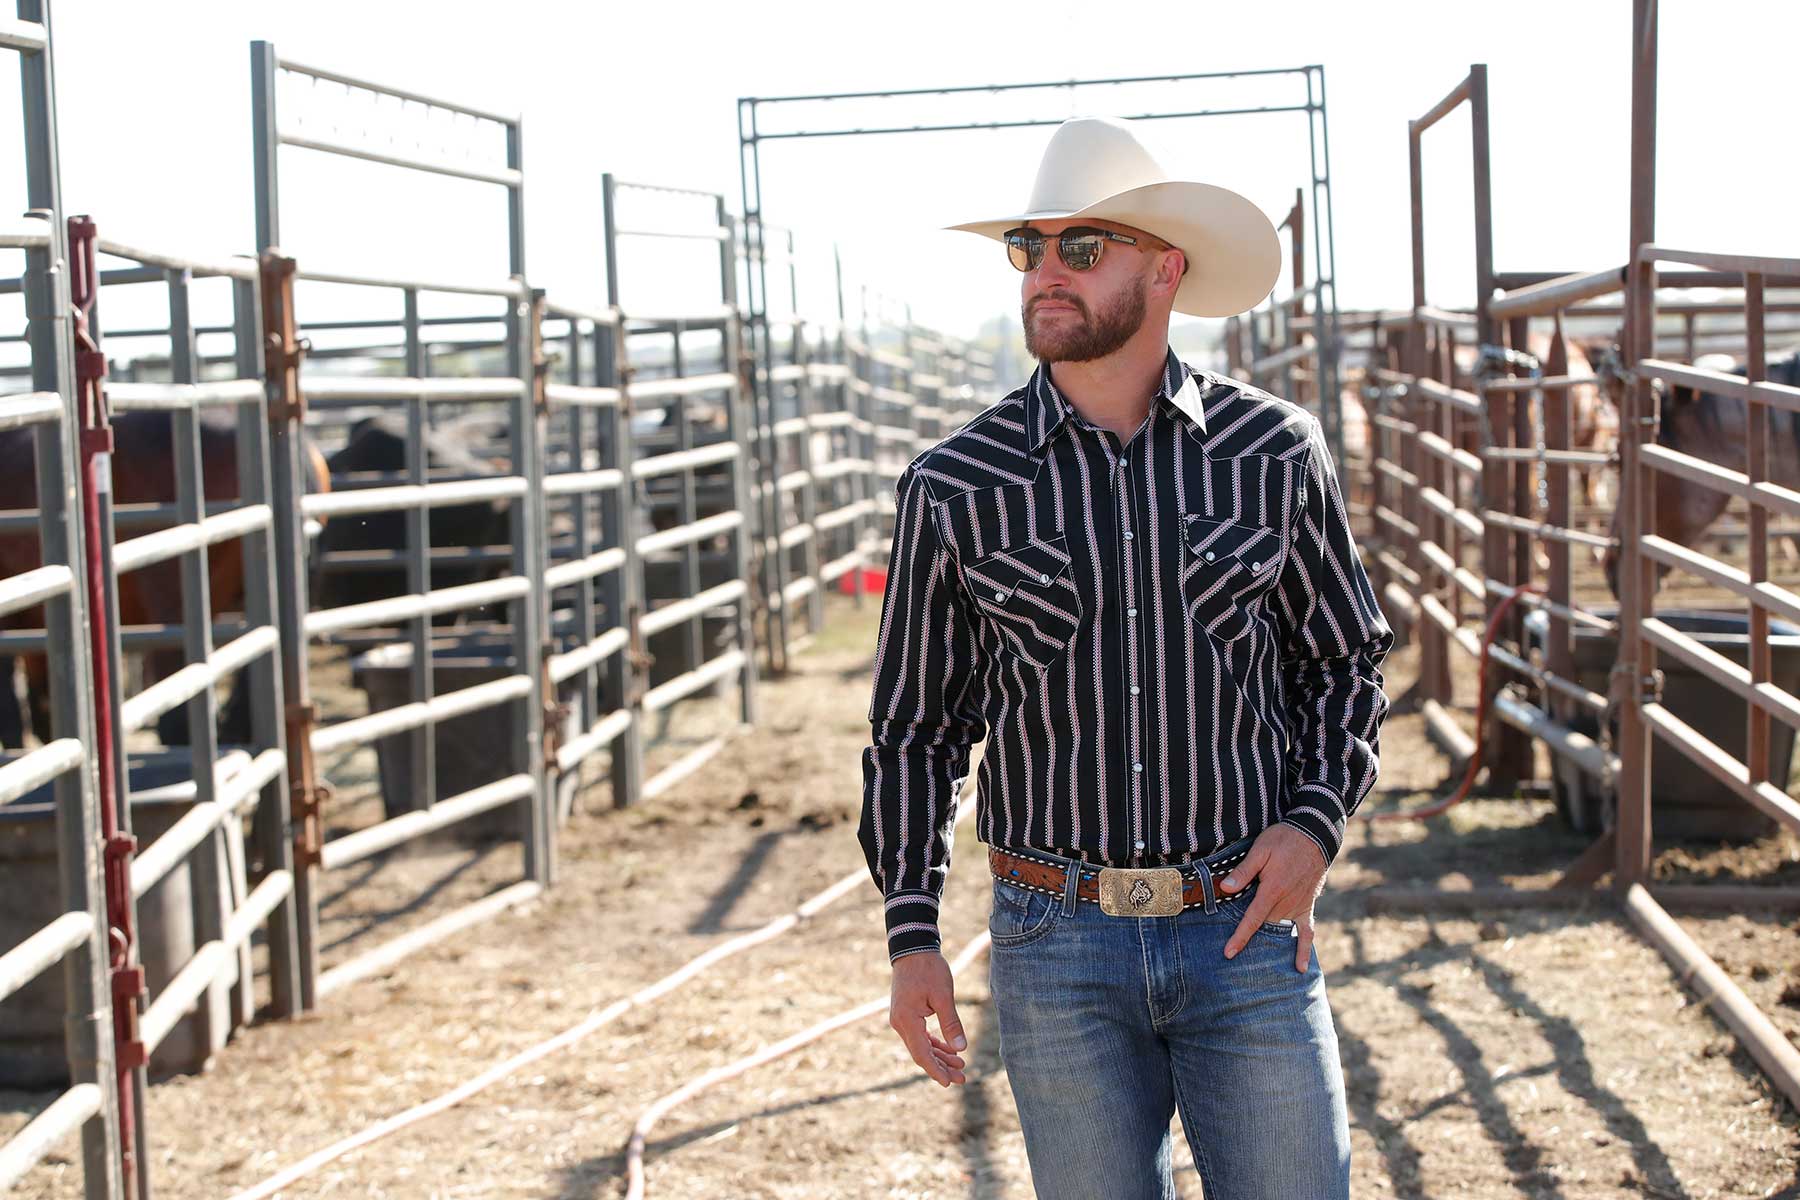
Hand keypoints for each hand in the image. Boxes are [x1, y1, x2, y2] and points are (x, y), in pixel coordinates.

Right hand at [888, 950, 967, 1086]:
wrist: (913, 948)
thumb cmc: (928, 969)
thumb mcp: (943, 996)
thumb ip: (951, 1023)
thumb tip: (961, 1048)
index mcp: (907, 1020)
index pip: (922, 1054)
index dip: (936, 1071)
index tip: (950, 1083)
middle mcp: (900, 1023)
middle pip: (921, 1053)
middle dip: (941, 1067)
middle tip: (962, 1078)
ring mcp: (901, 1019)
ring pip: (921, 1045)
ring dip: (939, 1056)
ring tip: (960, 1066)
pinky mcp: (906, 1013)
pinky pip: (920, 1035)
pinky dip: (934, 1043)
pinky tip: (950, 1049)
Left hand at [1216, 823, 1326, 971]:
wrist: (1315, 835)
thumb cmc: (1284, 840)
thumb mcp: (1260, 850)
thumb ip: (1244, 871)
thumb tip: (1226, 889)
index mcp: (1272, 890)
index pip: (1252, 919)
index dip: (1240, 937)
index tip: (1229, 953)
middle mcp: (1286, 902)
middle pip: (1264, 925)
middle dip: (1251, 937)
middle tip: (1236, 951)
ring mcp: (1299, 905)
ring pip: (1280, 928)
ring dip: (1268, 940)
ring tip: (1255, 958)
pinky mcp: (1308, 905)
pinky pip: (1307, 931)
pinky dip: (1304, 949)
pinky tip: (1301, 967)